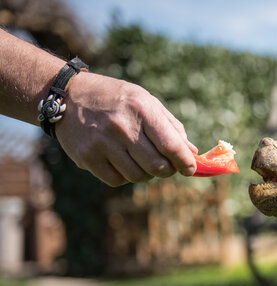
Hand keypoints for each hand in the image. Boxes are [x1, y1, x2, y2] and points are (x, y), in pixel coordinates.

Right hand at [54, 71, 197, 186]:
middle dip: (167, 170)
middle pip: (157, 167)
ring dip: (146, 173)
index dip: (186, 162)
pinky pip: (117, 180)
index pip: (171, 146)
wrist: (67, 95)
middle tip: (166, 165)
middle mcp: (122, 127)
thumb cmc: (115, 99)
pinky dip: (124, 176)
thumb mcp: (145, 100)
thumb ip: (170, 126)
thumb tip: (192, 151)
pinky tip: (121, 161)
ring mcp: (102, 144)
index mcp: (141, 110)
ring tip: (141, 159)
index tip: (190, 169)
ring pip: (138, 177)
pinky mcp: (87, 158)